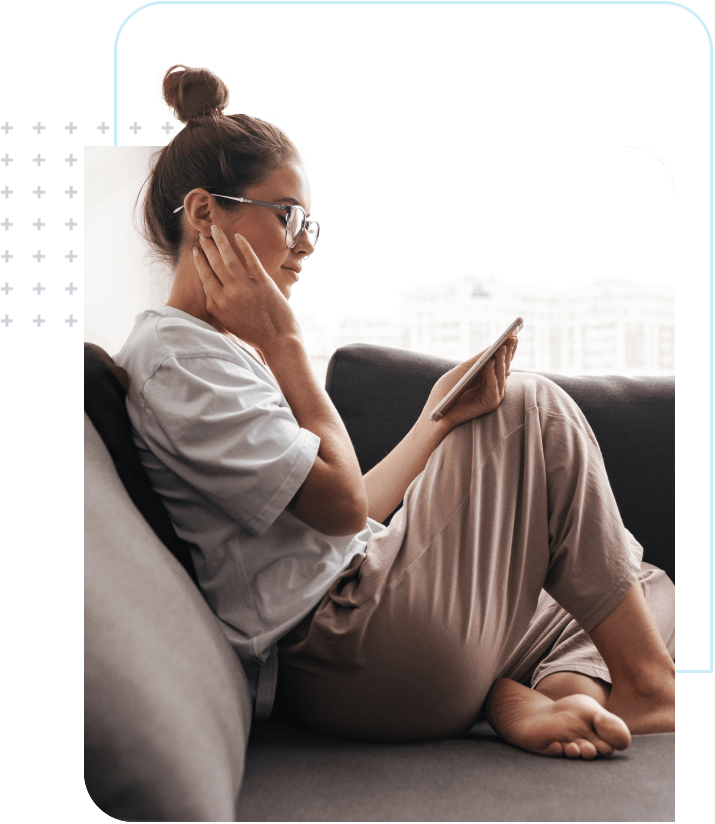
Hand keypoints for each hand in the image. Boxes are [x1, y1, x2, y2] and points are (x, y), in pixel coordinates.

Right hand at [192, 226, 301, 354]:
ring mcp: (246, 287)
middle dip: (207, 247)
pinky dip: (244, 246)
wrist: (278, 342)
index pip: (205, 277)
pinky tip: (238, 237)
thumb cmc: (254, 336)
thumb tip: (211, 292)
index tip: (196, 251)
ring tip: (215, 229)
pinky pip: (251, 260)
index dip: (200, 261)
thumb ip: (218, 307)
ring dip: (220, 241)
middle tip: (203, 235)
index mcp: (218, 304)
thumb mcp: (228, 324)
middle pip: (214, 264)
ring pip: (229, 258)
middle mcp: (228, 294)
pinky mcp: (263, 283)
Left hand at [424, 335, 517, 431]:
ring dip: (501, 360)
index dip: (508, 348)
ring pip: (500, 375)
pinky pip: (493, 386)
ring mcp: (494, 395)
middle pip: (503, 366)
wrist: (437, 412)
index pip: (501, 360)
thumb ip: (478, 360)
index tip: (513, 334)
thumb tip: (494, 344)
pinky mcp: (490, 403)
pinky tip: (489, 363)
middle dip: (508, 352)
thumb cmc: (447, 390)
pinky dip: (491, 374)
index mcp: (488, 377)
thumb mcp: (463, 370)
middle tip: (512, 337)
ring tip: (501, 347)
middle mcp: (494, 385)